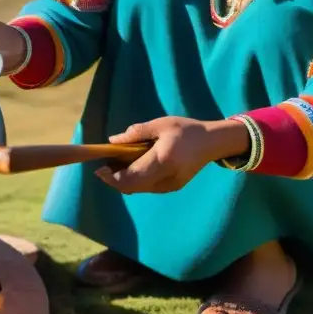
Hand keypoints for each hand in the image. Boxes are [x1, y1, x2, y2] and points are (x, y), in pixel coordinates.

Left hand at [95, 117, 250, 194]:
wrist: (212, 143)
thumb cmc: (186, 130)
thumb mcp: (161, 124)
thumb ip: (136, 133)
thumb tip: (113, 141)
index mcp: (163, 160)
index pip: (132, 177)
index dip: (112, 177)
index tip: (100, 169)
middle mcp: (166, 178)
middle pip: (133, 187)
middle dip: (114, 180)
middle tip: (104, 168)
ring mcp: (170, 185)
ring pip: (139, 189)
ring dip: (124, 181)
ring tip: (115, 166)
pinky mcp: (173, 187)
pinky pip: (148, 187)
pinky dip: (135, 181)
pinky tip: (131, 168)